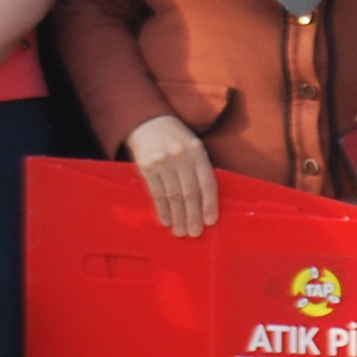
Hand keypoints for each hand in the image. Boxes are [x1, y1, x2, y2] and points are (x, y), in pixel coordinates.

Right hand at [123, 113, 218, 236]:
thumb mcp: (194, 147)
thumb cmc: (177, 139)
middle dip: (193, 215)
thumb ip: (200, 169)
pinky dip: (162, 209)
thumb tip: (206, 201)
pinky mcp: (147, 167)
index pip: (207, 182)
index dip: (209, 204)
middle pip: (189, 192)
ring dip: (177, 217)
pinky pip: (156, 193)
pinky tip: (166, 221)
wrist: (149, 123)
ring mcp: (163, 162)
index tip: (210, 222)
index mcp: (197, 152)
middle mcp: (181, 157)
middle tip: (194, 233)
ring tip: (180, 232)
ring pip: (173, 196)